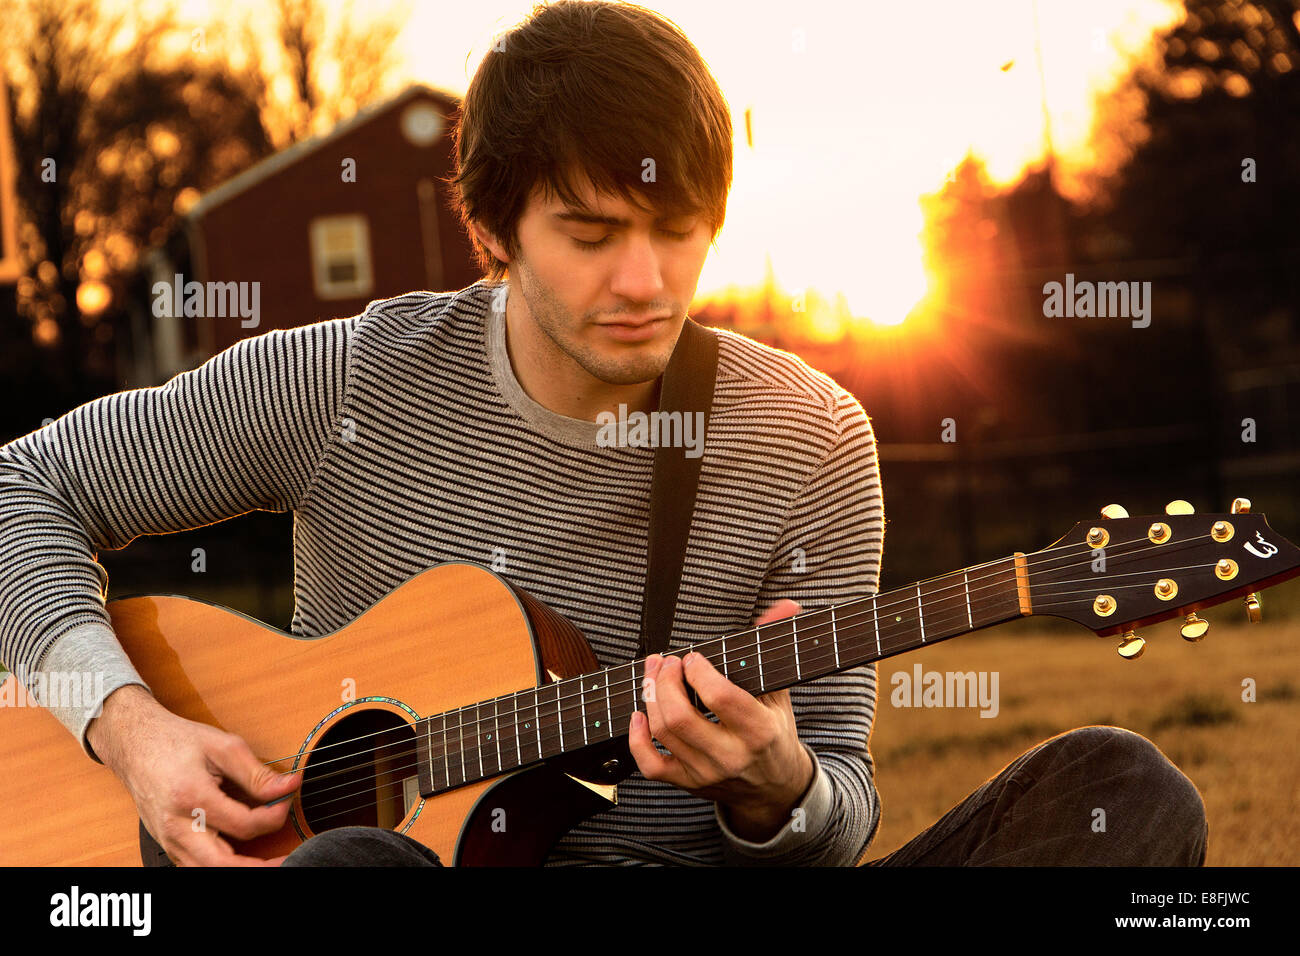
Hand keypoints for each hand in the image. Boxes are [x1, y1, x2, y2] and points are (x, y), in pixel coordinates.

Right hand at [87, 685, 300, 865]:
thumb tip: (288, 787)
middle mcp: (176, 826)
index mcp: (190, 797)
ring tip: (271, 863)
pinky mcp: (168, 844)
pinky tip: (243, 859)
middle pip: (221, 863)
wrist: (136, 744)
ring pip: (206, 871)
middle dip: (259, 867)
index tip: (287, 798)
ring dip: (240, 870)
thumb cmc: (177, 742)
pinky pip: (196, 867)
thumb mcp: (223, 746)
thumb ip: (256, 773)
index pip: (244, 824)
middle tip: (287, 860)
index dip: (274, 815)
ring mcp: (168, 840)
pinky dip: (221, 866)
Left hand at [628, 599, 814, 841]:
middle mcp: (731, 755)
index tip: (692, 658)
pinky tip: (639, 715)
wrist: (776, 789)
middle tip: (667, 662)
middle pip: (680, 716)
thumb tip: (786, 606)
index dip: (698, 671)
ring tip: (654, 676)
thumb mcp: (779, 691)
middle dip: (665, 680)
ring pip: (663, 733)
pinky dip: (637, 739)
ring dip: (651, 696)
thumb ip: (774, 645)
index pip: (720, 697)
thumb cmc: (775, 735)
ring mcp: (706, 772)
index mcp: (758, 731)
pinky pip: (651, 765)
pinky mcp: (687, 782)